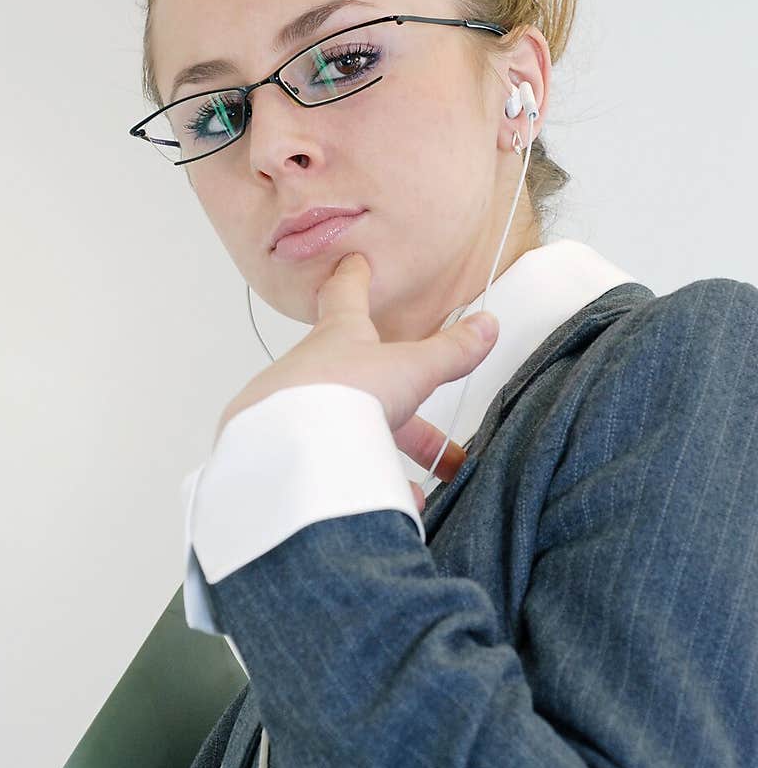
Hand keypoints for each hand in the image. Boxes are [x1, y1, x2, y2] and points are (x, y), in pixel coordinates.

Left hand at [216, 253, 498, 510]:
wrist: (284, 450)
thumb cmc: (339, 392)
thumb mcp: (409, 370)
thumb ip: (448, 352)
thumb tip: (486, 325)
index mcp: (338, 336)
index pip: (346, 296)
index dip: (353, 279)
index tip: (354, 264)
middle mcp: (310, 369)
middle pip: (361, 383)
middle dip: (403, 413)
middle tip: (433, 439)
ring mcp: (292, 411)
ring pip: (346, 426)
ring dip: (383, 452)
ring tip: (417, 484)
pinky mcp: (283, 451)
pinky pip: (328, 464)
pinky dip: (363, 481)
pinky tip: (388, 503)